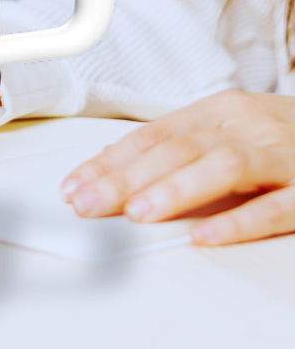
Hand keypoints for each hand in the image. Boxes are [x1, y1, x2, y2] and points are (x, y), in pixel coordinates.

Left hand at [60, 91, 294, 244]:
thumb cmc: (279, 134)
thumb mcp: (226, 128)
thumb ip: (177, 145)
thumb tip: (112, 164)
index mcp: (217, 111)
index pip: (152, 135)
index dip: (110, 161)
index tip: (74, 185)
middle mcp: (245, 126)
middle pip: (177, 149)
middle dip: (125, 178)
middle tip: (88, 202)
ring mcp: (280, 156)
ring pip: (222, 167)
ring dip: (175, 190)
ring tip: (137, 212)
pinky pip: (276, 207)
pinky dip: (239, 222)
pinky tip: (205, 237)